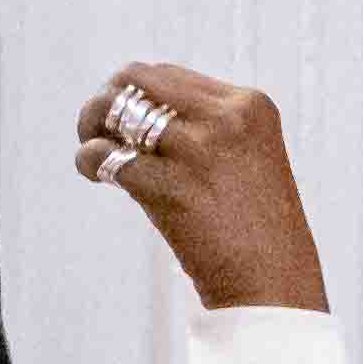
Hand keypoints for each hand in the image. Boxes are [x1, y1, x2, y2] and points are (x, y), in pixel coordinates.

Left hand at [78, 66, 329, 314]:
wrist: (274, 288)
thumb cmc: (256, 230)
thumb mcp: (249, 157)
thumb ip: (207, 126)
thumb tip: (137, 106)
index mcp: (249, 105)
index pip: (170, 75)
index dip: (139, 94)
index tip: (129, 122)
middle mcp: (226, 119)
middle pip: (136, 78)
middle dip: (109, 98)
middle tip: (98, 128)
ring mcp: (198, 151)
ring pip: (114, 108)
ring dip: (91, 126)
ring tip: (93, 148)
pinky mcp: (169, 186)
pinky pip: (105, 155)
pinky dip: (88, 161)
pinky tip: (96, 175)